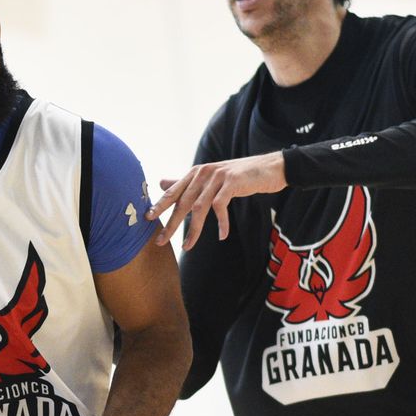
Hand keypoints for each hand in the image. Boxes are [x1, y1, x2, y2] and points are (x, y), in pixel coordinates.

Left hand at [147, 152, 286, 250]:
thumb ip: (186, 182)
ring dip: (194, 230)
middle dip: (171, 223)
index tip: (147, 219)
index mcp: (195, 173)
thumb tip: (161, 182)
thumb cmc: (239, 176)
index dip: (160, 205)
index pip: (173, 191)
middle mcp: (203, 173)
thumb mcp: (210, 178)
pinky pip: (221, 206)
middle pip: (182, 202)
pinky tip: (222, 236)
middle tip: (161, 241)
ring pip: (199, 207)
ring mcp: (217, 177)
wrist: (269, 168)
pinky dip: (221, 223)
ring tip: (188, 247)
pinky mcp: (232, 182)